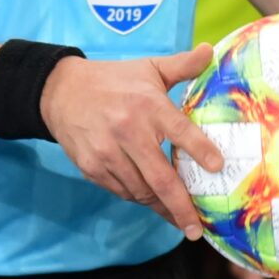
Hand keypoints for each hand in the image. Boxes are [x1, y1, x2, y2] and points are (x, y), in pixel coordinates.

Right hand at [40, 44, 223, 240]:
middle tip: (196, 228)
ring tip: (177, 218)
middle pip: (161, 178)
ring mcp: (107, 152)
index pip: (181, 132)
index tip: (218, 168)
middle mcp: (128, 131)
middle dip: (181, 208)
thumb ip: (182, 65)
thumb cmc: (112, 81)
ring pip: (140, 191)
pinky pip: (121, 191)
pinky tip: (149, 200)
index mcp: (148, 105)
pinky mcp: (91, 167)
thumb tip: (210, 50)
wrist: (60, 91)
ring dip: (160, 207)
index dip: (201, 152)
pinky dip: (137, 198)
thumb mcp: (148, 68)